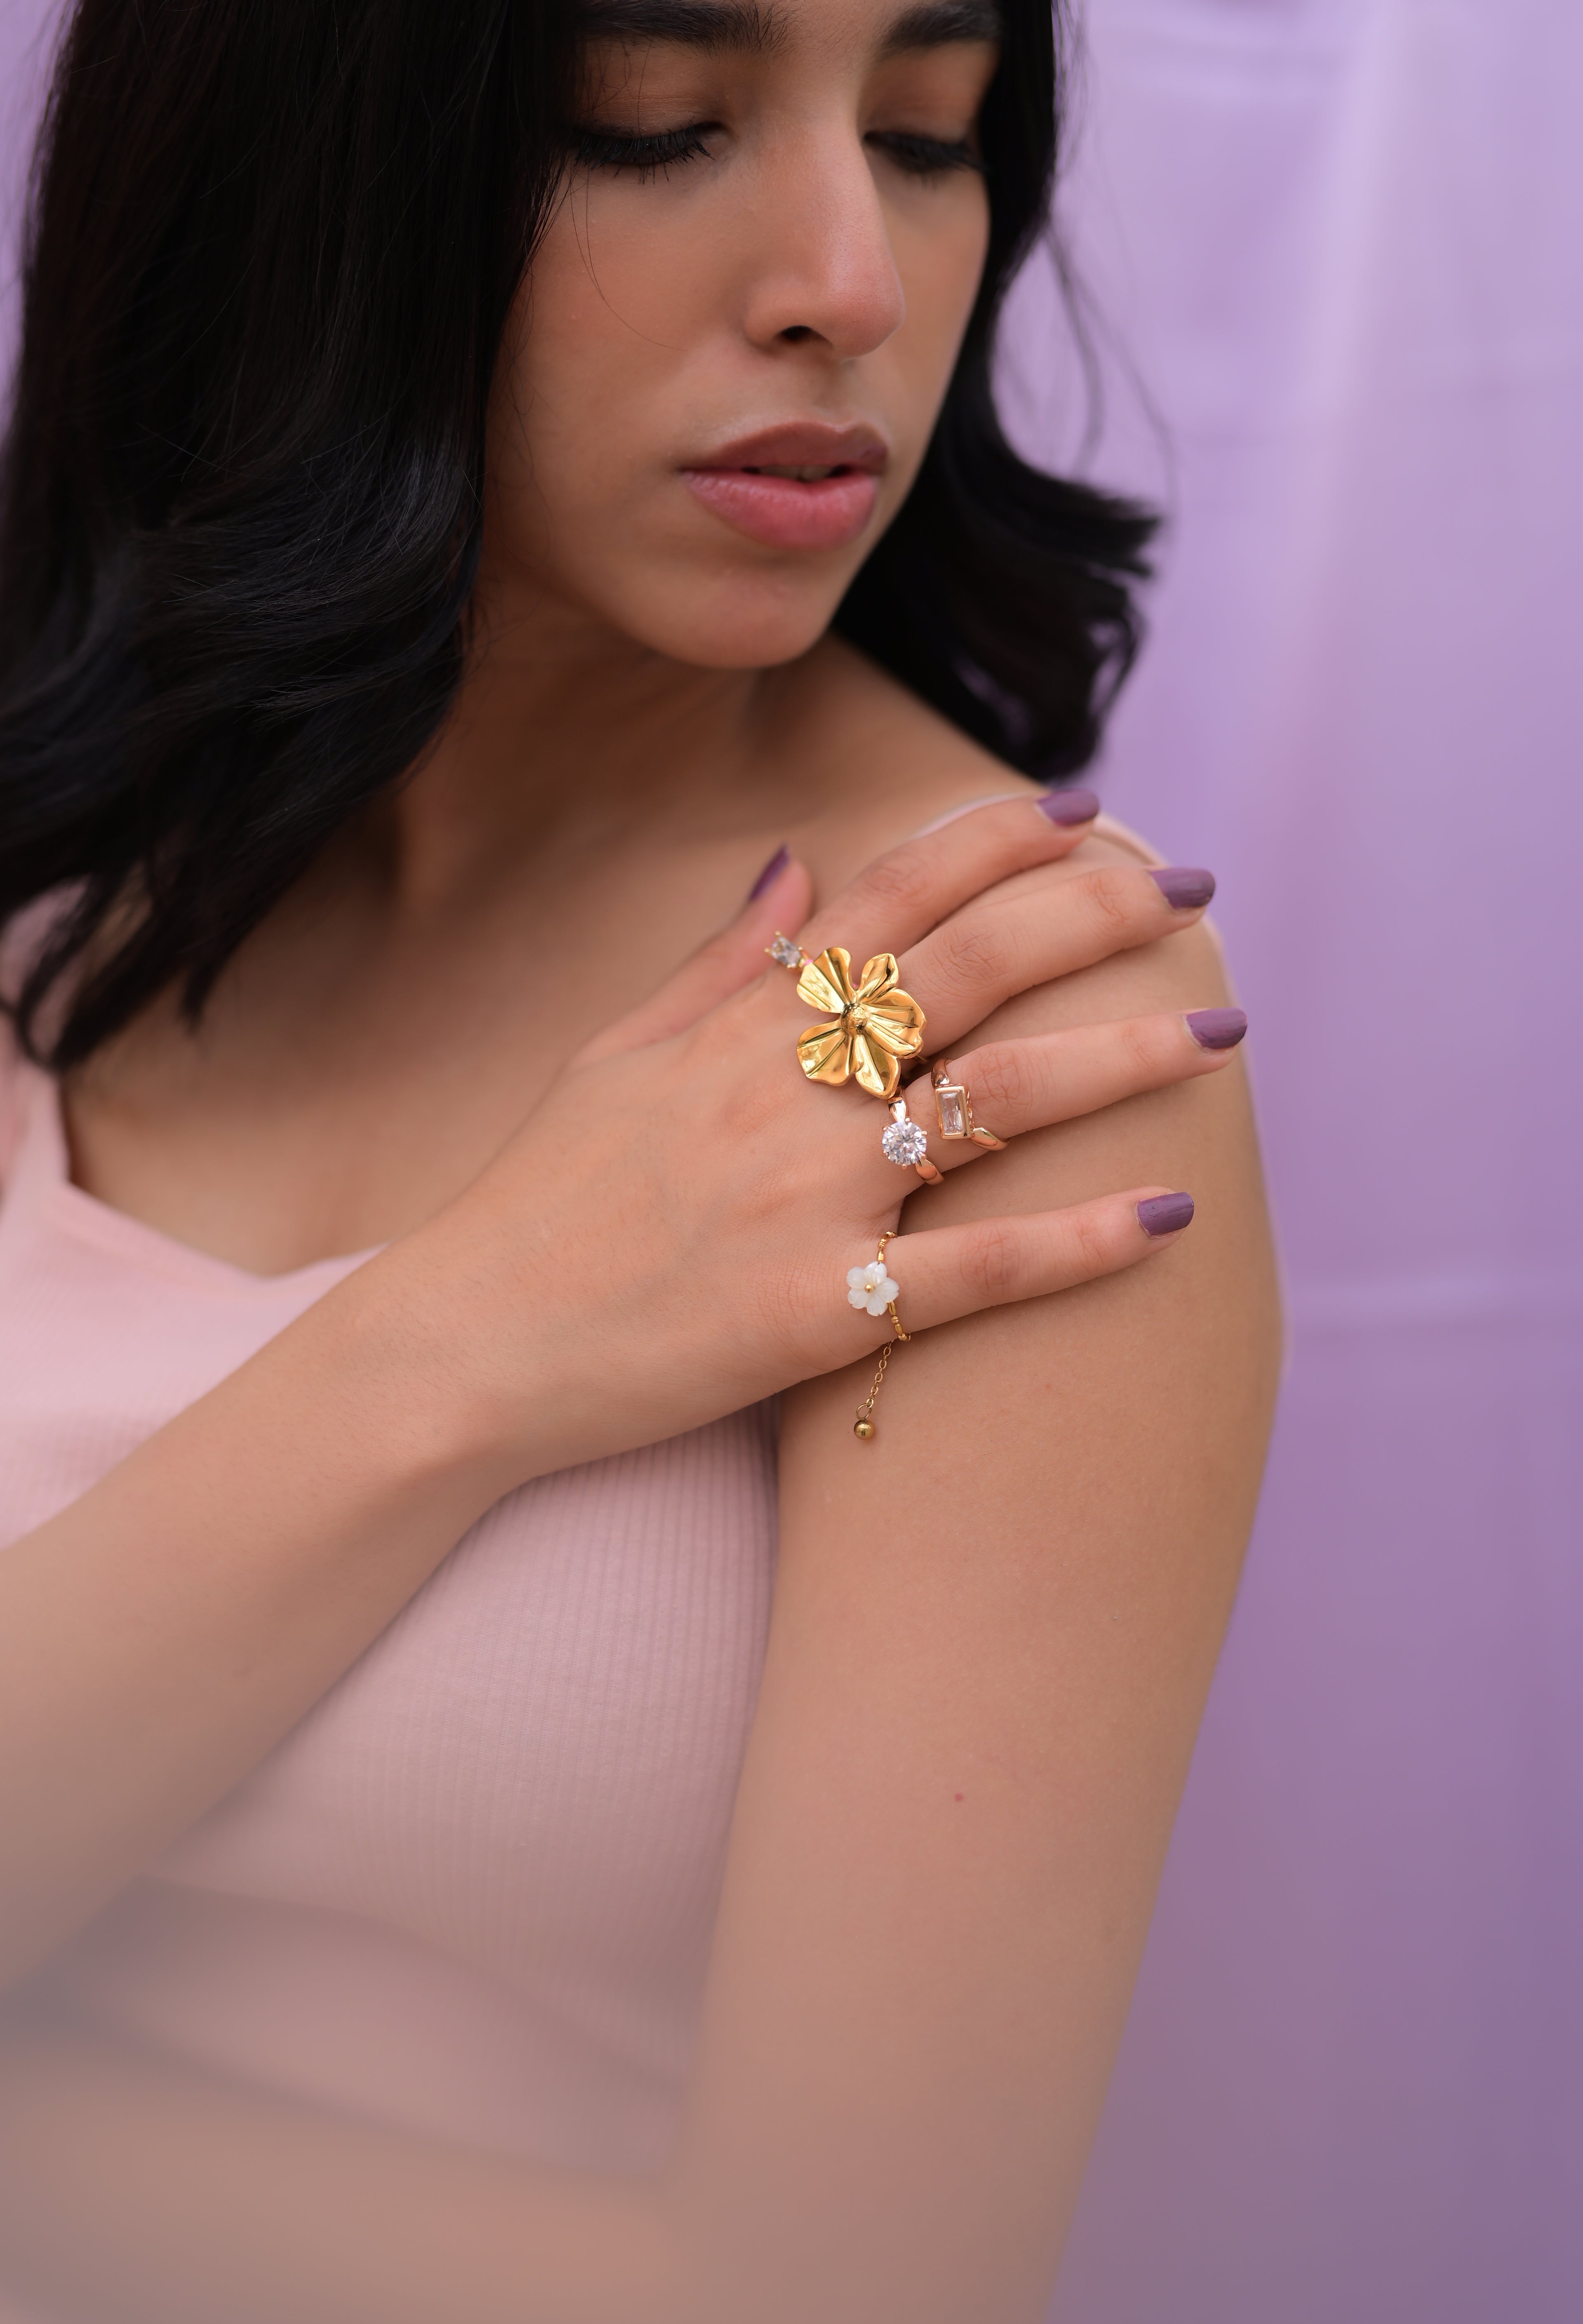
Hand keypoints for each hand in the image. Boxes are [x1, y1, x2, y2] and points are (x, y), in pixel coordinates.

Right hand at [414, 798, 1239, 1479]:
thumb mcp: (614, 1058)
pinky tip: (1171, 1215)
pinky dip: (1078, 1242)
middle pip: (968, 969)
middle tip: (1191, 891)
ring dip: (1123, 1055)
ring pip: (997, 1098)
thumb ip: (717, 967)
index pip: (889, 899)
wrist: (465, 1347)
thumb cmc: (539, 1203)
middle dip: (1091, 914)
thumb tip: (798, 870)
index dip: (993, 842)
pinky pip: (977, 1268)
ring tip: (1220, 1026)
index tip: (1084, 808)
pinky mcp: (821, 1309)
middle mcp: (783, 1092)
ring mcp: (806, 1198)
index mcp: (740, 1029)